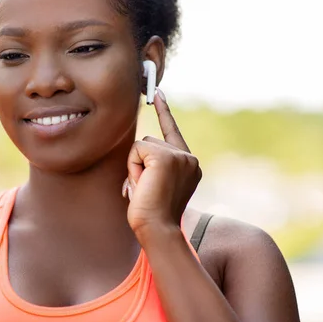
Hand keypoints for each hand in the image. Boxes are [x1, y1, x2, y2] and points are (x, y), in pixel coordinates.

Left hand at [124, 89, 201, 235]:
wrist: (157, 229)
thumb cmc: (151, 214)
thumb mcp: (156, 185)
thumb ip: (153, 166)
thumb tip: (139, 152)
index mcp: (189, 164)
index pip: (173, 131)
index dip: (164, 111)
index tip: (157, 92)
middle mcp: (189, 158)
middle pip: (149, 141)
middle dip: (139, 164)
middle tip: (145, 189)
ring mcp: (180, 156)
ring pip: (141, 145)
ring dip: (135, 167)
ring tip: (144, 189)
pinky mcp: (166, 156)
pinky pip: (136, 150)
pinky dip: (133, 168)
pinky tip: (142, 185)